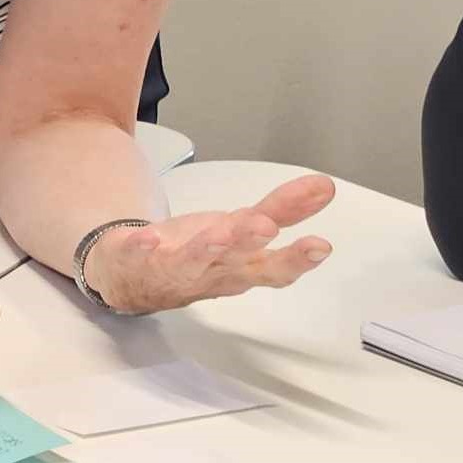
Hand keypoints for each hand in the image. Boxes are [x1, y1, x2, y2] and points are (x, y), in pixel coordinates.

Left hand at [83, 174, 335, 314]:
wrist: (136, 277)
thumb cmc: (199, 253)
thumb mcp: (244, 228)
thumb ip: (284, 209)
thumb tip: (326, 185)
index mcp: (241, 266)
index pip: (273, 268)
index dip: (297, 259)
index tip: (322, 245)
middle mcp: (212, 272)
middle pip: (234, 261)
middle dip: (249, 243)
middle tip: (267, 226)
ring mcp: (175, 267)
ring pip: (195, 259)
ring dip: (207, 246)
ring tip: (220, 231)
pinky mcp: (138, 257)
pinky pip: (141, 254)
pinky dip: (145, 246)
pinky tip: (149, 236)